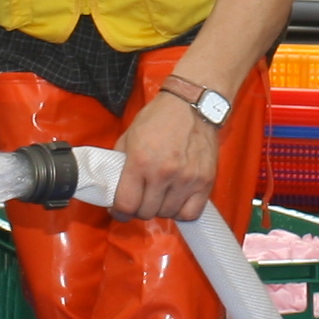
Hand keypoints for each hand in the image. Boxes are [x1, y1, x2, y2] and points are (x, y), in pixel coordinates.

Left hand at [113, 89, 217, 221]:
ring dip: (160, 209)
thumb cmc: (158, 119)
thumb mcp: (128, 137)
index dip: (119, 211)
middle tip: (140, 199)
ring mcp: (187, 179)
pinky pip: (190, 213)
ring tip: (159, 196)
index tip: (119, 209)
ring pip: (167, 214)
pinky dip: (181, 212)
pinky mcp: (205, 181)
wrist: (191, 104)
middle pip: (146, 212)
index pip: (126, 204)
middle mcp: (163, 173)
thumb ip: (120, 164)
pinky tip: (176, 201)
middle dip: (139, 209)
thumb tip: (113, 189)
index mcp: (140, 161)